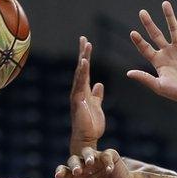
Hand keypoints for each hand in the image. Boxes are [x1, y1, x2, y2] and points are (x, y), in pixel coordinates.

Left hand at [56, 148, 135, 177]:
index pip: (64, 171)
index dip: (60, 172)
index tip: (58, 176)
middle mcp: (84, 167)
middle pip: (74, 160)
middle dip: (74, 165)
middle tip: (77, 172)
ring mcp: (96, 160)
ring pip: (87, 151)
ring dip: (87, 156)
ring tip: (89, 163)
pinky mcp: (110, 157)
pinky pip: (106, 155)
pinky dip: (107, 161)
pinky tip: (109, 170)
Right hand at [69, 36, 104, 152]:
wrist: (87, 139)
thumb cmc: (92, 125)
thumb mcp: (97, 106)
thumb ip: (97, 96)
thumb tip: (99, 85)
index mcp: (84, 91)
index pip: (85, 71)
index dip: (86, 58)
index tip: (87, 44)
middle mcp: (79, 90)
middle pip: (81, 68)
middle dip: (82, 53)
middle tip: (84, 38)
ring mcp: (77, 94)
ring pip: (80, 73)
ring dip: (83, 58)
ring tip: (85, 45)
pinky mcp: (78, 100)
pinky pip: (80, 83)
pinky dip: (82, 72)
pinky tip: (84, 62)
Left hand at [127, 2, 176, 104]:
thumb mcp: (159, 86)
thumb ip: (144, 78)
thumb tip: (128, 73)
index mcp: (158, 62)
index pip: (145, 48)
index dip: (139, 41)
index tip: (133, 33)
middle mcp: (168, 53)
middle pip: (156, 35)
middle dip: (149, 24)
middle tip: (142, 12)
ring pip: (173, 30)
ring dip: (169, 17)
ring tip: (165, 3)